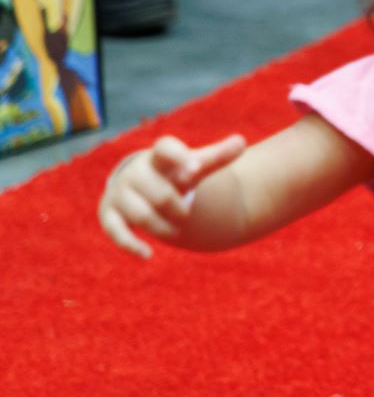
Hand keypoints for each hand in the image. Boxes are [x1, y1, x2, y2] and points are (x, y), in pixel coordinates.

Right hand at [98, 133, 246, 257]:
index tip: (195, 169)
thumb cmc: (174, 172)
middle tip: (187, 212)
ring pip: (143, 216)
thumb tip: (242, 142)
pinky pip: (115, 232)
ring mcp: (120, 194)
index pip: (166, 148)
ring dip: (163, 228)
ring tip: (176, 230)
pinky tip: (148, 254)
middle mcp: (135, 172)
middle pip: (162, 195)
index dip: (180, 158)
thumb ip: (217, 156)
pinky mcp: (108, 215)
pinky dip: (131, 245)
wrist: (141, 184)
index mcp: (159, 156)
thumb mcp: (194, 164)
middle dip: (179, 208)